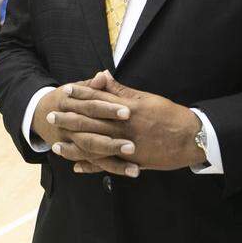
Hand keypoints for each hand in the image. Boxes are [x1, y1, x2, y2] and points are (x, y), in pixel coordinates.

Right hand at [31, 78, 134, 171]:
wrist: (39, 114)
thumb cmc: (66, 98)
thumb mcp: (76, 88)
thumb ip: (92, 85)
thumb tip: (103, 75)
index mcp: (69, 103)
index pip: (91, 106)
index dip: (108, 109)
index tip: (128, 112)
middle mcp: (66, 124)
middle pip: (89, 134)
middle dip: (111, 142)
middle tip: (132, 146)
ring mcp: (67, 141)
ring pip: (89, 153)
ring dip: (112, 162)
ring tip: (134, 168)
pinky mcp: (70, 153)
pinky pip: (89, 163)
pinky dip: (106, 169)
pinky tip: (124, 173)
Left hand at [49, 72, 205, 174]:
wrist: (191, 138)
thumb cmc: (169, 115)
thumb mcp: (145, 99)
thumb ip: (121, 91)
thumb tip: (103, 76)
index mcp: (127, 109)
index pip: (98, 99)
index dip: (80, 95)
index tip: (64, 91)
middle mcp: (124, 127)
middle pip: (90, 123)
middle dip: (69, 119)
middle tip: (50, 116)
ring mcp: (127, 146)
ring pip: (94, 146)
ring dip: (74, 145)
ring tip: (56, 144)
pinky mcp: (131, 161)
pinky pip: (107, 165)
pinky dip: (91, 166)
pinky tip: (76, 166)